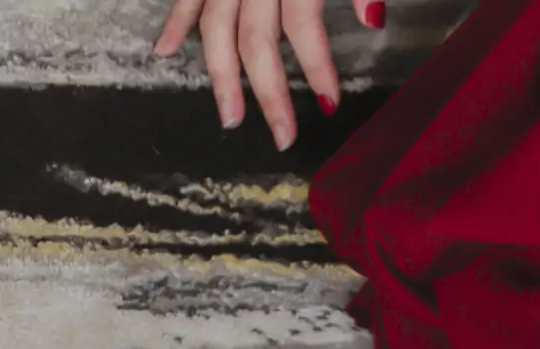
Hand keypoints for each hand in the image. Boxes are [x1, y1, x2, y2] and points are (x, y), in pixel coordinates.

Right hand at [152, 0, 385, 150]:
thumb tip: (373, 22)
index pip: (302, 25)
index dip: (316, 67)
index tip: (331, 105)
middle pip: (255, 38)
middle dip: (268, 91)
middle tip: (282, 136)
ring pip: (214, 24)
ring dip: (219, 74)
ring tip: (229, 116)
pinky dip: (176, 20)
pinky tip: (165, 51)